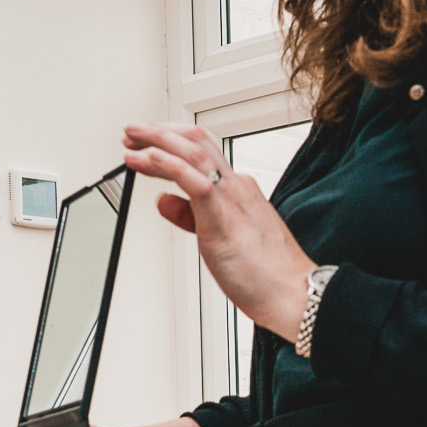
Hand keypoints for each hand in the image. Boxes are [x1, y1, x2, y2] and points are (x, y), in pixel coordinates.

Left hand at [122, 122, 313, 340]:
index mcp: (238, 190)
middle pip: (195, 142)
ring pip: (193, 153)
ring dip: (158, 141)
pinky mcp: (223, 218)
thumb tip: (163, 201)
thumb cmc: (265, 274)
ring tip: (131, 141)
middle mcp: (236, 187)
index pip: (201, 152)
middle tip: (131, 133)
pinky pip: (195, 182)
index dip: (169, 142)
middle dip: (159, 133)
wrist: (295, 294)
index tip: (145, 144)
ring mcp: (232, 199)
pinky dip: (169, 165)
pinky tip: (148, 159)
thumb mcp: (217, 238)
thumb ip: (188, 216)